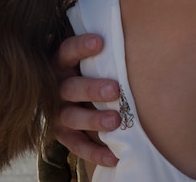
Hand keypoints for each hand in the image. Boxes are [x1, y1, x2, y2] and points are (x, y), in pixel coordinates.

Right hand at [51, 33, 120, 166]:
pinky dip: (94, 152)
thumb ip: (102, 53)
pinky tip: (113, 156)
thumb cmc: (87, 68)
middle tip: (114, 89)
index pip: (66, 51)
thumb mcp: (87, 58)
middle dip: (91, 89)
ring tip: (115, 121)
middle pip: (70, 88)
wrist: (65, 94)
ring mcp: (57, 111)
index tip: (99, 42)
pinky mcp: (61, 133)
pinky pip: (76, 145)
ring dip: (93, 120)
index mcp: (60, 63)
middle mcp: (55, 87)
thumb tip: (139, 39)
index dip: (80, 47)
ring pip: (71, 117)